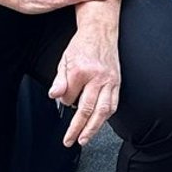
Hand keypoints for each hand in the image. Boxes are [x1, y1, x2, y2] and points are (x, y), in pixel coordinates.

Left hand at [50, 12, 121, 145]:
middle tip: (71, 140)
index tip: (63, 99)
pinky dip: (106, 117)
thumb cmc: (82, 44)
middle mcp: (96, 77)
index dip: (64, 101)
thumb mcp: (64, 59)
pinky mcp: (117, 82)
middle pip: (87, 110)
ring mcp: (109, 81)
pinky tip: (99, 124)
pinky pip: (113, 104)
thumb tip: (55, 96)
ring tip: (85, 138)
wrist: (100, 30)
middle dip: (78, 128)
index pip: (69, 97)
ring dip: (93, 128)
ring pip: (102, 111)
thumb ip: (59, 80)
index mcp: (80, 71)